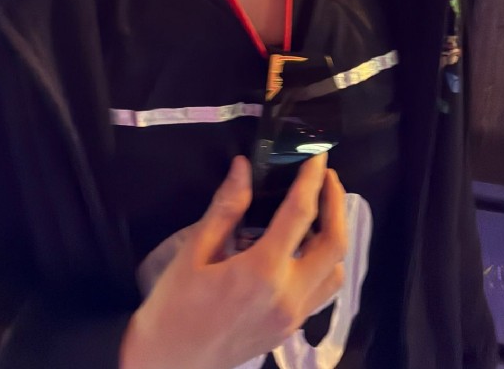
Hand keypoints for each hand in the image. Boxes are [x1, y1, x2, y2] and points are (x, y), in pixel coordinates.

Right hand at [119, 153, 346, 368]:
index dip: (312, 180)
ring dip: (335, 235)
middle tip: (326, 176)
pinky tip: (306, 249)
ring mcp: (293, 317)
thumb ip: (226, 207)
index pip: (300, 214)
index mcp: (262, 271)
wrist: (168, 363)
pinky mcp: (290, 330)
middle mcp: (288, 295)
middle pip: (334, 243)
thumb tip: (243, 167)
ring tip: (320, 210)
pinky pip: (322, 293)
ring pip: (335, 271)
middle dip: (335, 203)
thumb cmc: (175, 305)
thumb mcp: (194, 251)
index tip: (318, 156)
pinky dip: (325, 264)